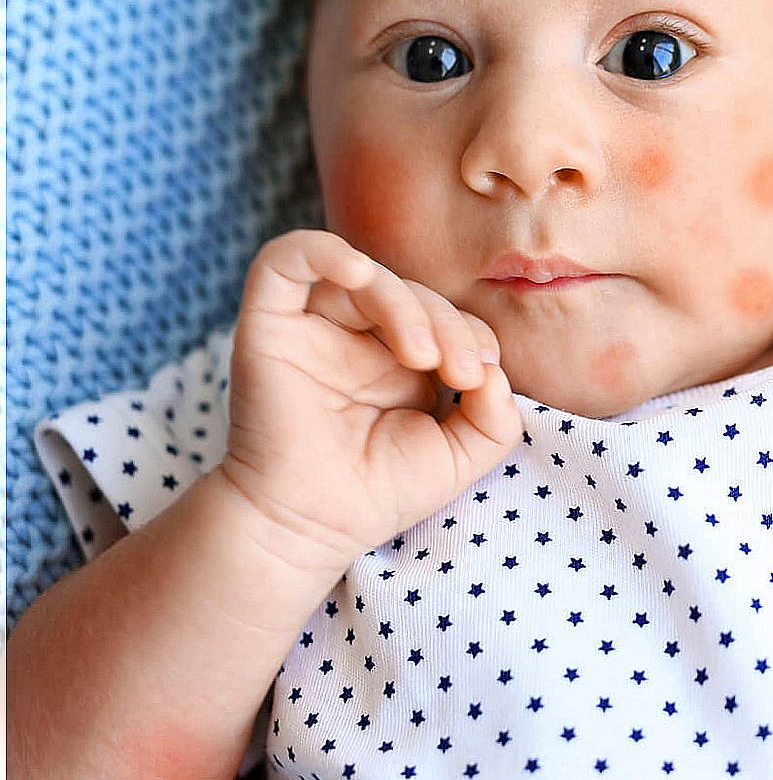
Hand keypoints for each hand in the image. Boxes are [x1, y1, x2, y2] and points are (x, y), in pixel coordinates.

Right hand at [219, 228, 521, 575]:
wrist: (308, 528)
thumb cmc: (379, 492)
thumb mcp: (462, 455)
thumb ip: (497, 415)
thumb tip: (497, 371)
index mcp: (398, 358)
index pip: (444, 315)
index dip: (472, 332)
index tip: (480, 378)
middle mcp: (354, 337)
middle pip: (410, 291)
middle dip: (449, 323)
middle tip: (460, 373)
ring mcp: (312, 329)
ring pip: (362, 276)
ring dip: (405, 304)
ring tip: (423, 357)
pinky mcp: (268, 327)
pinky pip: (282, 261)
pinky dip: (321, 251)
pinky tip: (358, 271)